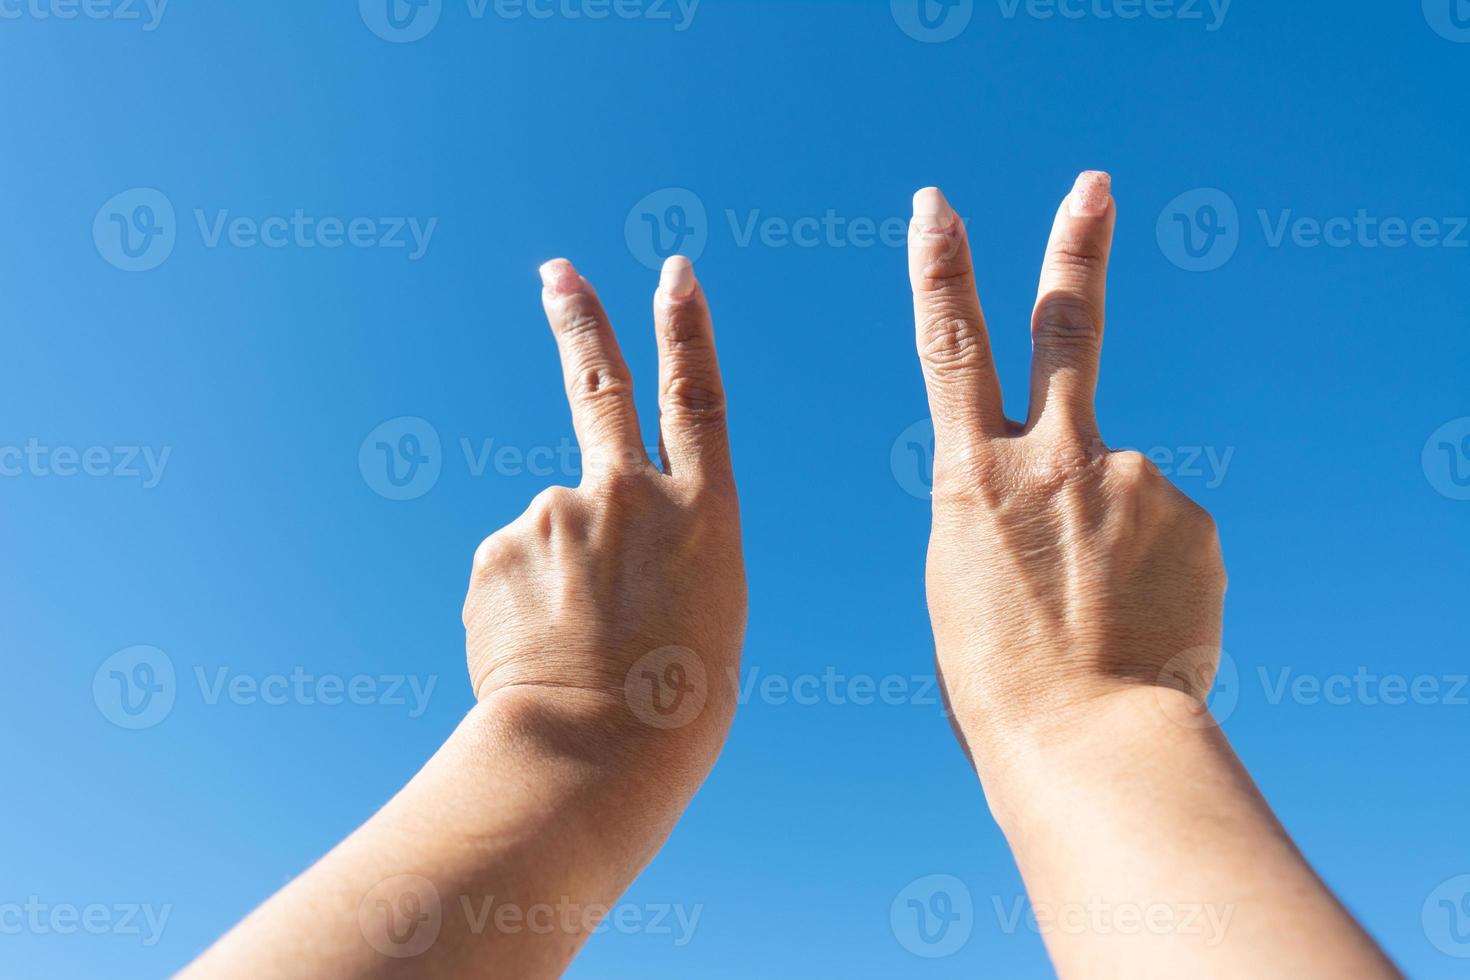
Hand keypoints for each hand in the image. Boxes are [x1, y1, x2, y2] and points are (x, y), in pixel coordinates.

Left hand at [462, 255, 745, 798]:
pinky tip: (538, 655)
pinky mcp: (496, 551)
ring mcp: (555, 514)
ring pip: (548, 534)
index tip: (673, 273)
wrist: (594, 754)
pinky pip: (509, 573)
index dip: (687, 330)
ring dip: (555, 581)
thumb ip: (660, 553)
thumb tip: (594, 540)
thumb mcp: (705, 616)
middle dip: (580, 319)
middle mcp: (628, 494)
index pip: (697, 398)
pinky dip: (520, 609)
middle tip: (557, 271)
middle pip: (598, 384)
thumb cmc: (673, 705)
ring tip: (574, 651)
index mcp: (703, 513)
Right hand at [907, 173, 1226, 753]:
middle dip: (1077, 247)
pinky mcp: (1193, 518)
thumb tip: (1078, 491)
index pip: (950, 346)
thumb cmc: (1001, 683)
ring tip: (1103, 618)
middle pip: (1066, 326)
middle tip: (1095, 186)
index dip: (942, 269)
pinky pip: (1169, 531)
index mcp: (972, 477)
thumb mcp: (968, 581)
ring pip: (1123, 487)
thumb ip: (1009, 512)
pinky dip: (1157, 571)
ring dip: (1115, 540)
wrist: (1088, 742)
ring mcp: (1130, 480)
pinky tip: (1143, 623)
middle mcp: (1054, 458)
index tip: (938, 206)